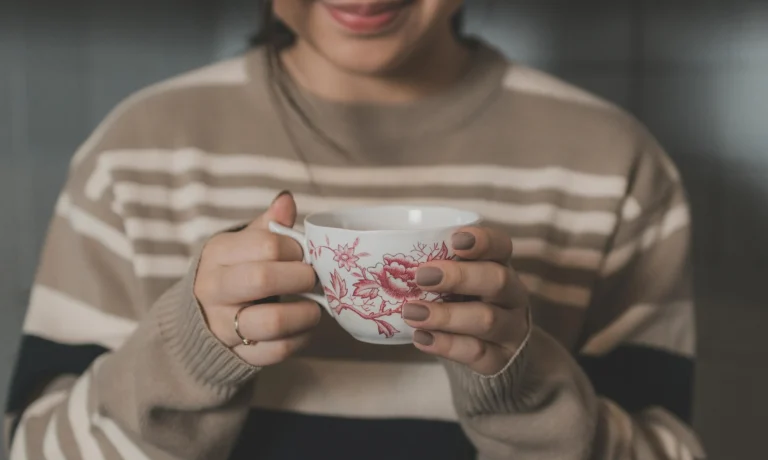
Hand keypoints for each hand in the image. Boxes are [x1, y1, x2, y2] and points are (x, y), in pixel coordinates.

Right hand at [194, 192, 319, 365]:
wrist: (200, 318)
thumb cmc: (233, 272)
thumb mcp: (242, 244)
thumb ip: (267, 226)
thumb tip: (286, 200)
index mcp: (217, 255)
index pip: (265, 245)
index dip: (295, 248)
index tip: (304, 253)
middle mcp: (215, 290)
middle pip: (263, 279)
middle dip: (301, 277)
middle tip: (313, 278)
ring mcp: (224, 326)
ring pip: (272, 321)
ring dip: (305, 313)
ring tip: (316, 306)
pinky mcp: (239, 355)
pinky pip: (278, 350)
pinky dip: (301, 339)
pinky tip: (304, 327)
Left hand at [403, 227, 529, 374]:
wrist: (495, 352)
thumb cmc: (465, 304)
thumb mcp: (458, 282)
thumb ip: (435, 268)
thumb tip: (377, 258)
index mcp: (501, 267)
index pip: (501, 246)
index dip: (482, 241)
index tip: (454, 240)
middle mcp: (512, 295)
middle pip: (497, 280)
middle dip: (459, 277)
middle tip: (421, 276)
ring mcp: (511, 329)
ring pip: (486, 320)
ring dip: (445, 316)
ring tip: (411, 313)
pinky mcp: (501, 360)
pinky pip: (477, 353)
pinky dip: (446, 345)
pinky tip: (421, 338)